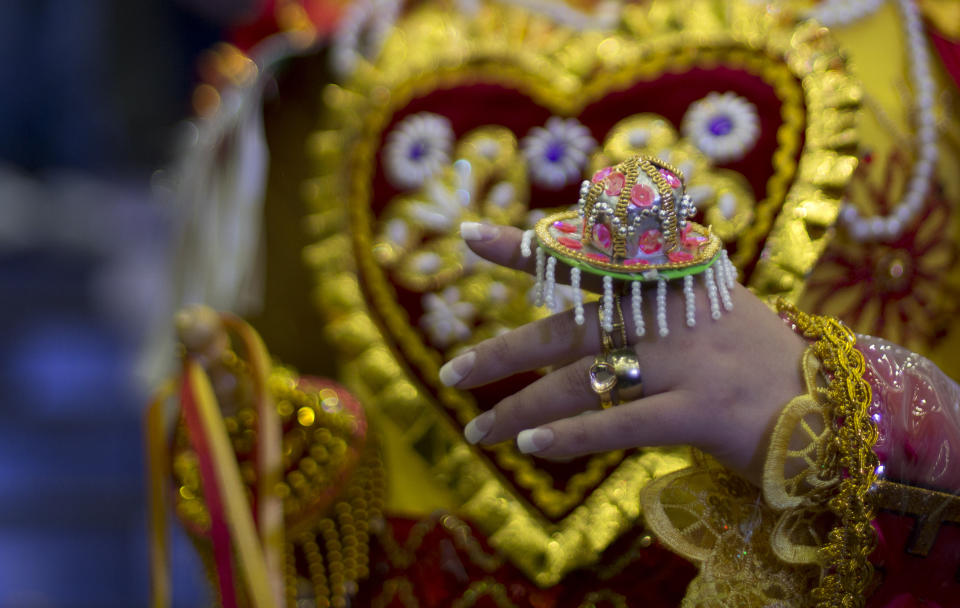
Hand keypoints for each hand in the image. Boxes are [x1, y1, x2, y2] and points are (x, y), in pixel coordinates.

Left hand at [439, 222, 808, 485]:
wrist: (833, 401)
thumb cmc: (756, 358)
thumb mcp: (705, 308)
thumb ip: (647, 302)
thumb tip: (574, 313)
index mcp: (669, 280)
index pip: (585, 257)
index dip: (525, 246)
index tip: (468, 235)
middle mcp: (671, 312)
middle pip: (567, 329)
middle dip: (504, 353)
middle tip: (451, 374)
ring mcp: (687, 360)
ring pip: (583, 379)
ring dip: (521, 408)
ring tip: (477, 430)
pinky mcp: (703, 410)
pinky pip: (621, 422)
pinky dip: (572, 435)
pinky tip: (530, 446)